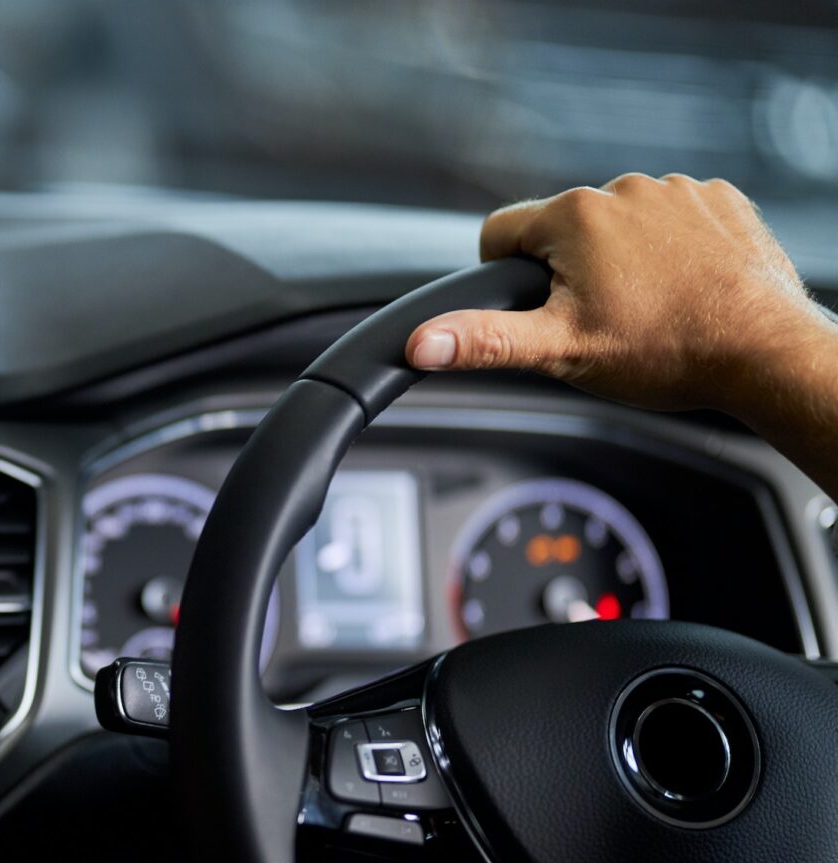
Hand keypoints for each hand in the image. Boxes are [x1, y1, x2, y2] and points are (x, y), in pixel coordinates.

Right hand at [404, 173, 834, 417]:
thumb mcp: (559, 352)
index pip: (499, 233)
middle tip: (600, 321)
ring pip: (618, 227)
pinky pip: (673, 220)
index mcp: (574, 217)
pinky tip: (684, 289)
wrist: (763, 352)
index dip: (504, 277)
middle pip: (561, 232)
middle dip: (569, 274)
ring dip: (622, 261)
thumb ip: (482, 342)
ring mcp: (676, 191)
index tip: (536, 308)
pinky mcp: (719, 202)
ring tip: (647, 310)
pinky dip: (671, 251)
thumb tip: (420, 343)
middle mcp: (622, 189)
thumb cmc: (665, 352)